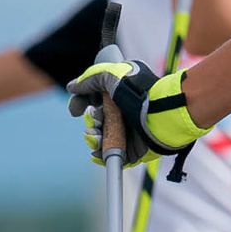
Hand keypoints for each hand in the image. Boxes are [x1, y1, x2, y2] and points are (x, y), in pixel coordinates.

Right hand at [66, 58, 207, 168]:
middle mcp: (122, 113)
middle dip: (91, 121)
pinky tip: (96, 152)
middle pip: (95, 121)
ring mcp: (127, 132)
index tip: (76, 110)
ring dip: (93, 138)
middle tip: (96, 118)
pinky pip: (111, 156)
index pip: (93, 101)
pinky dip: (100, 156)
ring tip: (96, 134)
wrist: (159, 113)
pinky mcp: (132, 150)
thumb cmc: (138, 91)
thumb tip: (72, 87)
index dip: (81, 105)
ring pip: (100, 139)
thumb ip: (89, 79)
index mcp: (118, 95)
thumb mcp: (111, 75)